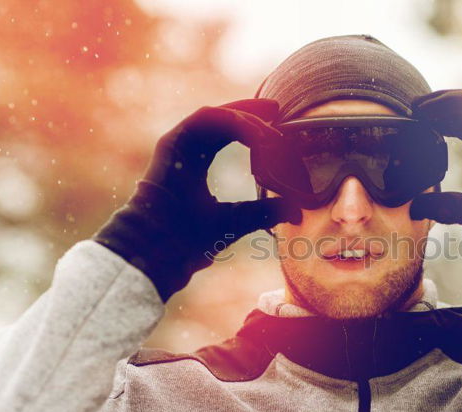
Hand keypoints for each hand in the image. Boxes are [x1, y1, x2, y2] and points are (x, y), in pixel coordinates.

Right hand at [94, 99, 301, 300]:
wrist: (163, 249)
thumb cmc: (192, 240)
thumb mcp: (240, 220)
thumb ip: (267, 211)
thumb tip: (298, 211)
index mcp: (197, 164)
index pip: (228, 133)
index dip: (254, 126)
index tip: (279, 126)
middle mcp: (186, 151)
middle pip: (222, 119)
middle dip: (252, 112)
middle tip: (278, 111)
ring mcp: (176, 145)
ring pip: (216, 116)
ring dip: (246, 119)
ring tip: (270, 129)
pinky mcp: (170, 143)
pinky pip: (204, 119)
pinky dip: (231, 120)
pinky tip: (253, 130)